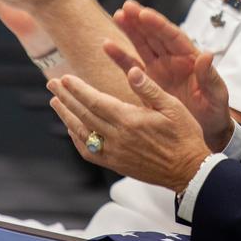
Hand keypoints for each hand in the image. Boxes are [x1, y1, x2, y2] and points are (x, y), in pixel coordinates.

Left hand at [47, 68, 210, 192]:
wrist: (189, 170)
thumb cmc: (184, 136)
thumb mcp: (172, 106)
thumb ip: (149, 88)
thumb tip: (132, 70)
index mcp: (130, 120)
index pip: (95, 101)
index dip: (77, 89)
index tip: (65, 78)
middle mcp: (118, 138)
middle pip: (83, 115)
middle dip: (65, 98)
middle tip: (51, 84)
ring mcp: (115, 153)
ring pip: (82, 133)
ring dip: (66, 116)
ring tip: (55, 102)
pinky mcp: (116, 164)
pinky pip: (89, 152)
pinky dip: (76, 139)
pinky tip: (71, 129)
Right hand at [109, 0, 232, 149]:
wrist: (206, 129)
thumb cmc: (215, 109)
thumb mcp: (216, 93)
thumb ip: (209, 75)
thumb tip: (207, 54)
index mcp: (190, 57)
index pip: (173, 36)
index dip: (159, 25)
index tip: (145, 14)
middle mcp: (172, 58)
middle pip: (155, 34)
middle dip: (141, 20)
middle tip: (127, 6)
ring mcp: (159, 68)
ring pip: (142, 44)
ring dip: (130, 30)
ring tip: (117, 16)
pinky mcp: (147, 81)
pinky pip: (131, 65)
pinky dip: (120, 56)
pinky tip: (107, 45)